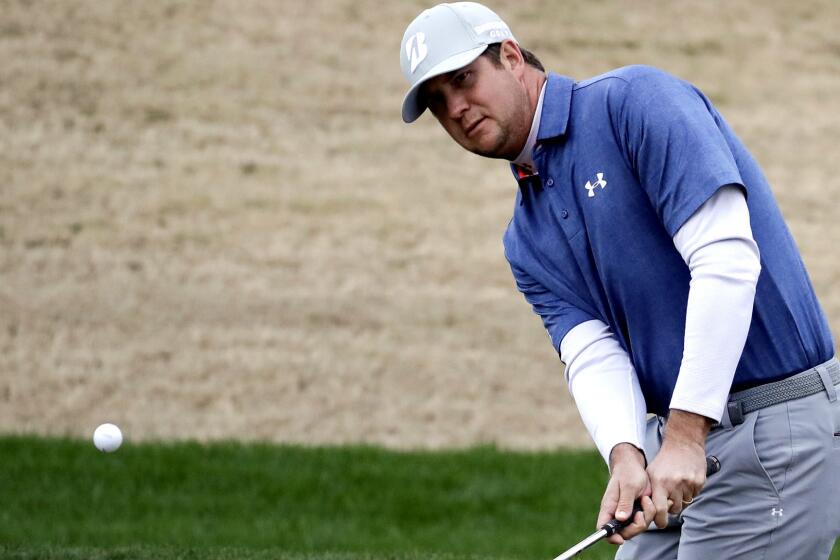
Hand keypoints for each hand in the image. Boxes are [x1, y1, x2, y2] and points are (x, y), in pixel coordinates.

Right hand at [597, 443, 656, 544]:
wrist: (635, 466)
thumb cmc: (628, 473)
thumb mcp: (628, 486)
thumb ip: (625, 502)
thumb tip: (620, 518)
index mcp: (609, 507)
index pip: (603, 527)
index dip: (610, 536)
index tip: (621, 538)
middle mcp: (617, 513)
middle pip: (624, 533)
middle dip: (636, 527)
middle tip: (641, 513)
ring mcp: (628, 514)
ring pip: (638, 528)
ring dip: (646, 516)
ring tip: (646, 499)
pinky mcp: (638, 512)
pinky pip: (646, 521)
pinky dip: (652, 513)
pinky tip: (650, 501)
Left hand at [645, 410, 711, 528]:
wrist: (683, 442)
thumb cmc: (664, 460)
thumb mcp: (651, 473)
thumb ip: (651, 492)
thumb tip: (650, 512)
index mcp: (659, 481)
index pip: (659, 509)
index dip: (660, 520)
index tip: (660, 522)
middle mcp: (674, 483)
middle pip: (674, 509)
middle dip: (671, 507)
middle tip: (670, 496)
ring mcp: (688, 482)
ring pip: (685, 503)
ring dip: (681, 498)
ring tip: (677, 485)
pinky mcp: (699, 481)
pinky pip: (695, 495)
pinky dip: (690, 491)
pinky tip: (685, 480)